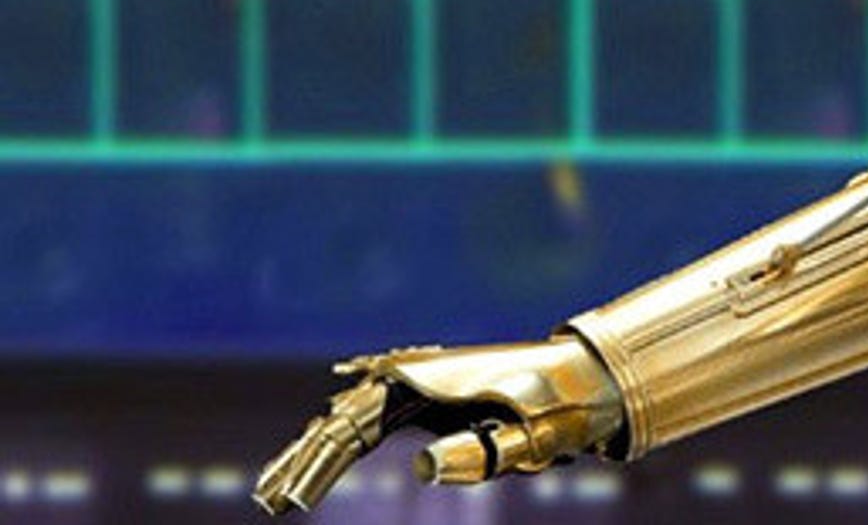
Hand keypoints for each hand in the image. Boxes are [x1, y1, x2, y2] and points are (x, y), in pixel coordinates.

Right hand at [253, 337, 624, 514]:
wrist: (587, 382)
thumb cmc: (558, 411)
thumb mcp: (525, 438)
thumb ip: (480, 454)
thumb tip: (424, 470)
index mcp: (429, 380)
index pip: (355, 426)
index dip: (319, 463)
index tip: (295, 500)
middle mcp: (415, 376)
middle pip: (342, 420)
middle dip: (303, 460)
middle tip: (270, 501)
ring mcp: (419, 387)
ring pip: (351, 422)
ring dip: (312, 455)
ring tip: (276, 494)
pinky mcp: (428, 401)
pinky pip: (373, 426)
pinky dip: (341, 448)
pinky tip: (314, 470)